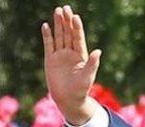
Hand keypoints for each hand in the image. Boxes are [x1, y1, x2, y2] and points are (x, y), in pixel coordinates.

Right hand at [41, 6, 101, 124]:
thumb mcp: (88, 76)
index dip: (77, 28)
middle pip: (68, 33)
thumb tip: (98, 51)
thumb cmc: (81, 89)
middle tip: (65, 8)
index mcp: (81, 55)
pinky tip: (46, 25)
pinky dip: (47, 35)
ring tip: (57, 11)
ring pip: (59, 36)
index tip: (75, 17)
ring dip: (58, 24)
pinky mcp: (50, 59)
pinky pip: (48, 45)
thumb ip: (92, 63)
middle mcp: (71, 52)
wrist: (68, 99)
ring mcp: (60, 55)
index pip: (78, 38)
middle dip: (67, 21)